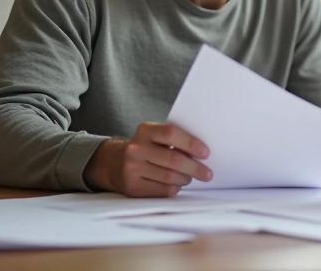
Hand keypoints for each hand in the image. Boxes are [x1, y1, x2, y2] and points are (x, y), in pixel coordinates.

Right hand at [84, 122, 211, 196]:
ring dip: (185, 178)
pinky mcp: (133, 187)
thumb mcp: (154, 136)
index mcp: (144, 131)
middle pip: (174, 160)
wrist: (113, 164)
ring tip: (189, 176)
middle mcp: (136, 149)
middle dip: (195, 167)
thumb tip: (202, 153)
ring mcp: (132, 169)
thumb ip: (174, 139)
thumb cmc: (144, 148)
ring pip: (170, 177)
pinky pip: (163, 190)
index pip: (171, 133)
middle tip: (207, 173)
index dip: (191, 143)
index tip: (206, 152)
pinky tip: (175, 184)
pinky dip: (175, 188)